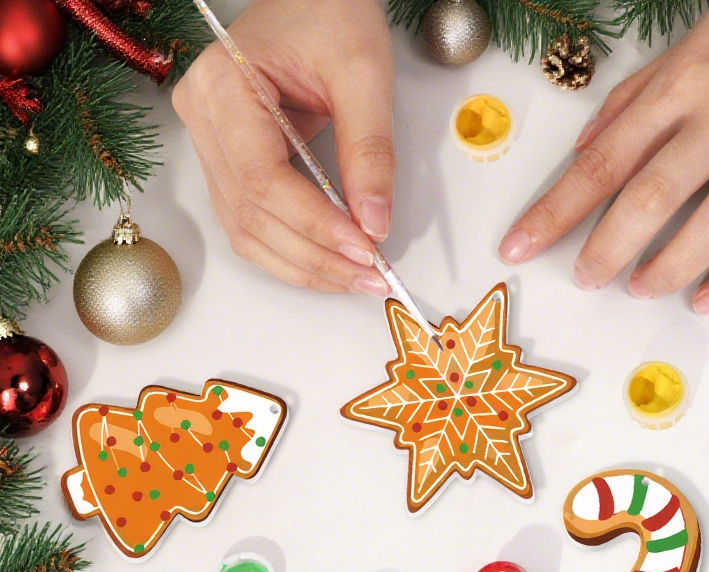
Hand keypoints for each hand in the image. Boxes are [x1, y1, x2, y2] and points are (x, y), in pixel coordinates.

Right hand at [173, 0, 393, 294]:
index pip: (264, 180)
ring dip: (304, 266)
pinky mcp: (229, 163)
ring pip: (247, 231)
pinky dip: (292, 253)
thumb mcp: (363, 74)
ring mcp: (210, 144)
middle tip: (371, 276)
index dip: (315, 225)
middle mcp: (203, 118)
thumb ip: (370, 151)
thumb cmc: (330, 13)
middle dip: (316, 257)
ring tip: (357, 278)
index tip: (365, 249)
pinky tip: (331, 265)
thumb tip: (374, 222)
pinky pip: (251, 224)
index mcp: (223, 86)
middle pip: (252, 215)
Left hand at [498, 0, 708, 310]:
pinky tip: (707, 299)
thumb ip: (635, 100)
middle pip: (653, 194)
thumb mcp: (693, 44)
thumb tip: (584, 150)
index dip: (556, 209)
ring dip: (670, 264)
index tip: (519, 246)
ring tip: (638, 288)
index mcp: (685, 84)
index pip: (605, 160)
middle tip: (584, 278)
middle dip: (607, 245)